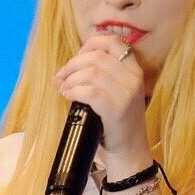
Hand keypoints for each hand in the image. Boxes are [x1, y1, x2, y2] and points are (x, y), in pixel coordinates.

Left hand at [54, 35, 149, 166]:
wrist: (129, 152)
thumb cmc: (117, 122)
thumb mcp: (118, 92)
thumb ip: (103, 75)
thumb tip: (71, 66)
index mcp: (134, 70)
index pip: (113, 42)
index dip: (90, 44)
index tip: (77, 57)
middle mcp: (133, 78)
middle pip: (96, 56)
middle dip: (73, 64)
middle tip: (61, 76)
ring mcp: (127, 94)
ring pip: (91, 72)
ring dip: (70, 79)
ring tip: (63, 88)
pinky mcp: (117, 109)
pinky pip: (89, 92)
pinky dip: (73, 91)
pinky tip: (67, 95)